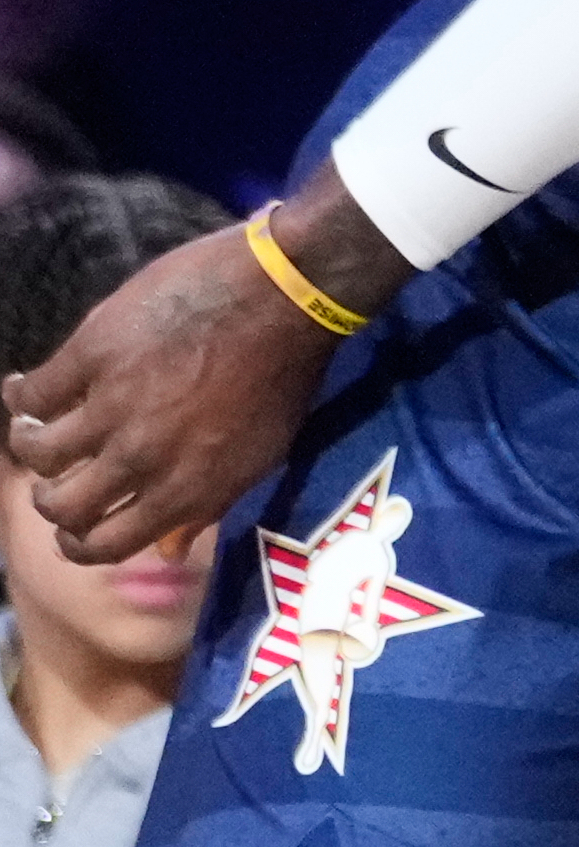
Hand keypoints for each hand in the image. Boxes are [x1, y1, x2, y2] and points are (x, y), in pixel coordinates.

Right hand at [2, 169, 405, 563]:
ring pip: (36, 452)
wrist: (283, 298)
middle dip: (52, 501)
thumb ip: (207, 504)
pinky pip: (31, 394)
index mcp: (187, 491)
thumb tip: (168, 548)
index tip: (72, 531)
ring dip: (32, 446)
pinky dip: (20, 396)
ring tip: (42, 429)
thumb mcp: (260, 457)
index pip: (106, 546)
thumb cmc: (282, 379)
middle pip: (62, 506)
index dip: (78, 545)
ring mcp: (111, 408)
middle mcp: (142, 460)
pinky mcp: (90, 356)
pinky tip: (25, 389)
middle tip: (57, 479)